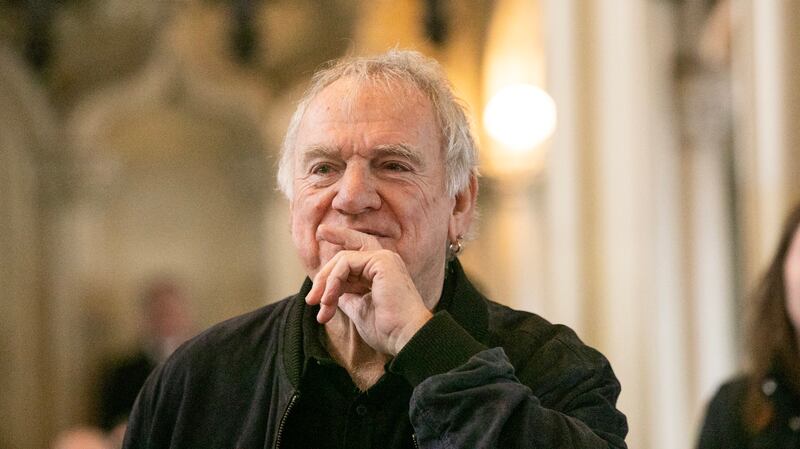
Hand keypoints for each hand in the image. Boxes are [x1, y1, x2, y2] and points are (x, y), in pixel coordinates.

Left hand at [305, 224, 432, 354]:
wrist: (406, 337)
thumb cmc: (387, 329)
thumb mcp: (359, 309)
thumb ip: (347, 296)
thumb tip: (330, 292)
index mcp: (382, 272)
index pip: (357, 252)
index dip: (340, 239)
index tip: (321, 233)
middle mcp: (386, 261)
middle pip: (348, 249)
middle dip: (325, 267)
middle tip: (311, 298)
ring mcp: (384, 259)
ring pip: (342, 259)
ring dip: (325, 283)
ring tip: (320, 306)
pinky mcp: (381, 261)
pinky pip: (346, 263)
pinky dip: (332, 281)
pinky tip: (329, 299)